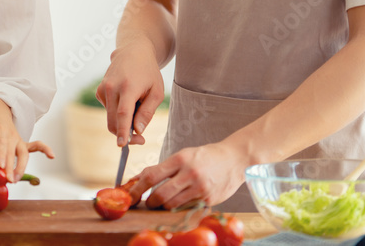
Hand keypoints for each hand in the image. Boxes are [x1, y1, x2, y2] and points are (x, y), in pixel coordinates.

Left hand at [0, 97, 54, 181]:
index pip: (1, 144)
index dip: (1, 155)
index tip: (1, 166)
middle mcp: (11, 135)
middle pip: (12, 153)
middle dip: (11, 167)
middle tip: (8, 180)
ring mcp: (18, 139)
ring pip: (24, 153)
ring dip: (22, 167)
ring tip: (16, 179)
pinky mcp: (22, 143)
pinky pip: (36, 145)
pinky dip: (45, 149)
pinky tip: (52, 155)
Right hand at [96, 40, 164, 146]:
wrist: (133, 51)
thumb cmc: (148, 72)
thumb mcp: (156, 92)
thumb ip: (147, 112)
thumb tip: (137, 131)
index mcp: (128, 87)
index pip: (123, 114)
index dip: (123, 132)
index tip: (122, 145)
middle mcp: (111, 87)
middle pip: (114, 121)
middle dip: (125, 134)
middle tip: (141, 139)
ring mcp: (103, 88)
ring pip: (111, 118)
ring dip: (124, 120)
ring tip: (137, 104)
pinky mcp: (99, 91)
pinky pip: (109, 110)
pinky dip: (118, 112)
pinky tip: (127, 98)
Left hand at [128, 141, 248, 209]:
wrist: (234, 159)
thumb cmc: (204, 157)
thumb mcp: (183, 155)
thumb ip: (163, 168)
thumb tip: (139, 179)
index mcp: (180, 159)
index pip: (151, 176)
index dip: (137, 188)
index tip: (130, 195)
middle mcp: (189, 173)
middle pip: (160, 195)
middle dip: (149, 202)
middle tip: (148, 203)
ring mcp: (200, 188)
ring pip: (172, 205)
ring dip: (163, 207)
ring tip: (163, 202)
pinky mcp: (208, 200)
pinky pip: (186, 209)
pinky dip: (179, 208)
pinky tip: (180, 202)